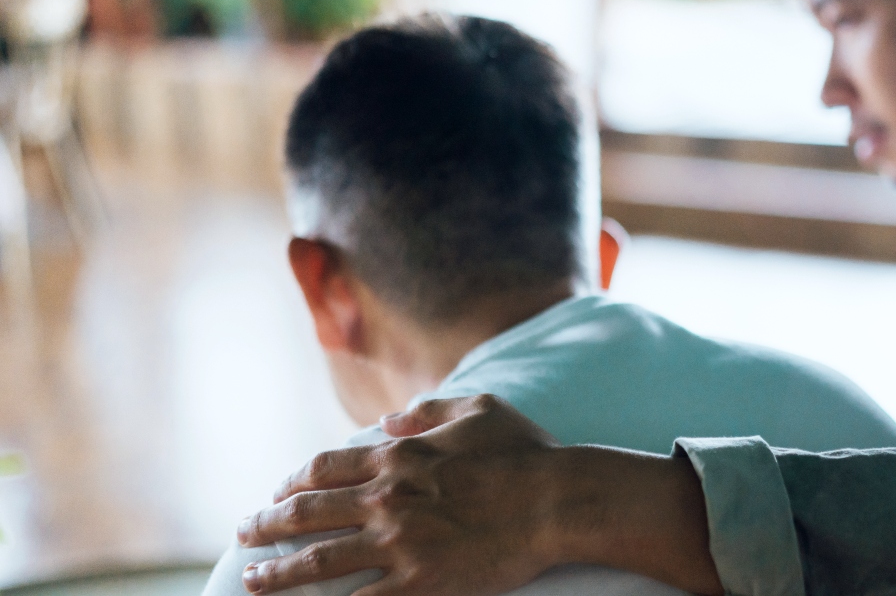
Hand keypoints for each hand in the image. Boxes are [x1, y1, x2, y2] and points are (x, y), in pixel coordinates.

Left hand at [237, 394, 722, 595]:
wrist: (556, 501)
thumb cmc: (524, 453)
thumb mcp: (477, 409)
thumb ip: (427, 413)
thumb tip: (389, 422)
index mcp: (397, 458)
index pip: (324, 469)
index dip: (294, 481)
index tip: (278, 492)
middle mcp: (386, 499)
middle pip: (307, 513)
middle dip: (268, 525)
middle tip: (246, 534)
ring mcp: (399, 544)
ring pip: (319, 561)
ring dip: (278, 572)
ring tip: (252, 580)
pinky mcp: (419, 583)